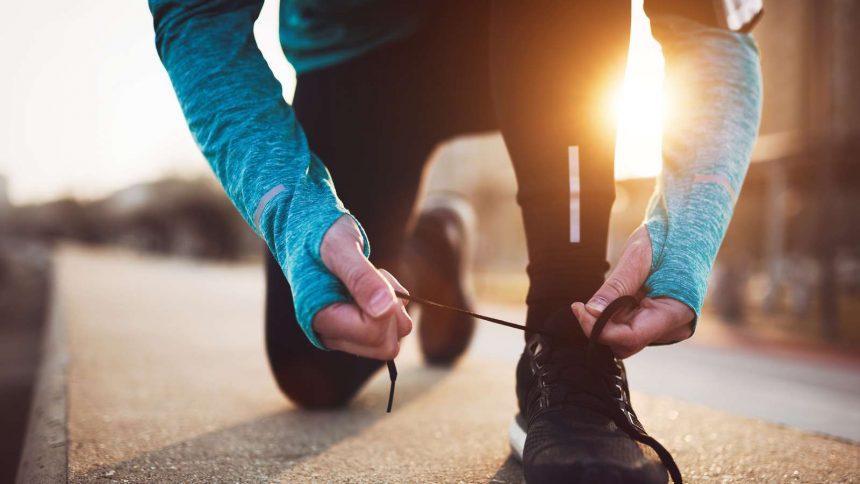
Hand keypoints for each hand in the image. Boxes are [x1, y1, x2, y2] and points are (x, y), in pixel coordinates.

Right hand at [313, 215, 412, 358]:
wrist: (308, 232)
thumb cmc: (320, 234)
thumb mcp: (341, 246)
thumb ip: (361, 277)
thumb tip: (384, 310)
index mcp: (320, 318)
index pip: (374, 333)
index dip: (387, 306)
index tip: (376, 275)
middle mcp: (330, 334)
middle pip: (385, 346)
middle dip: (393, 312)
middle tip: (377, 277)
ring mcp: (343, 335)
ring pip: (390, 343)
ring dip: (394, 308)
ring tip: (373, 278)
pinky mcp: (353, 331)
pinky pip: (388, 333)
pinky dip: (391, 308)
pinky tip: (374, 285)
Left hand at [571, 226, 693, 358]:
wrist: (686, 230)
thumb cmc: (668, 238)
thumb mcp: (637, 259)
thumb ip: (616, 287)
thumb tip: (591, 311)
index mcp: (676, 312)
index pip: (632, 336)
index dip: (601, 330)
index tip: (580, 310)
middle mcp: (674, 326)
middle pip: (628, 342)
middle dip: (601, 327)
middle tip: (582, 305)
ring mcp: (666, 326)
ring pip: (626, 337)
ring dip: (608, 321)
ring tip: (606, 295)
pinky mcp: (657, 321)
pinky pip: (631, 327)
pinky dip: (616, 317)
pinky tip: (615, 298)